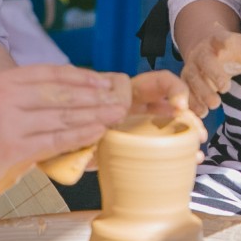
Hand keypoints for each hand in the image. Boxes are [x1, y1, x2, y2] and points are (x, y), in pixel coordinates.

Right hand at [0, 64, 131, 200]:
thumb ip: (29, 97)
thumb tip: (77, 94)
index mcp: (3, 81)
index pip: (52, 73)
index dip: (82, 76)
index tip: (104, 82)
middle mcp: (5, 97)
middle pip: (62, 93)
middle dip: (95, 97)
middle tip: (119, 100)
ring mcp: (9, 123)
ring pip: (62, 116)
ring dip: (94, 115)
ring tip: (115, 115)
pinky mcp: (14, 149)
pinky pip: (56, 139)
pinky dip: (80, 135)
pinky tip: (98, 131)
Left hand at [39, 68, 196, 183]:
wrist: (44, 142)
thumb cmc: (60, 118)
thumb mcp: (75, 107)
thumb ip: (89, 104)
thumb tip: (107, 107)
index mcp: (125, 95)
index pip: (158, 83)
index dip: (173, 89)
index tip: (178, 106)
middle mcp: (135, 111)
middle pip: (171, 105)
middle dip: (188, 114)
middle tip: (195, 131)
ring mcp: (137, 130)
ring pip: (170, 127)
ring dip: (187, 134)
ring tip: (196, 147)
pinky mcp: (135, 149)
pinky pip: (162, 149)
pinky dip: (179, 152)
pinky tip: (191, 158)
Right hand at [182, 27, 240, 116]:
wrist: (207, 47)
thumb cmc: (233, 50)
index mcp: (218, 41)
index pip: (219, 42)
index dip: (221, 50)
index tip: (225, 67)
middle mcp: (201, 54)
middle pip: (202, 65)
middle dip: (209, 80)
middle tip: (220, 97)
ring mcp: (191, 68)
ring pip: (191, 81)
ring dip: (198, 96)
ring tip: (209, 110)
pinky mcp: (186, 81)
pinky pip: (184, 92)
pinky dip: (190, 104)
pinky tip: (199, 116)